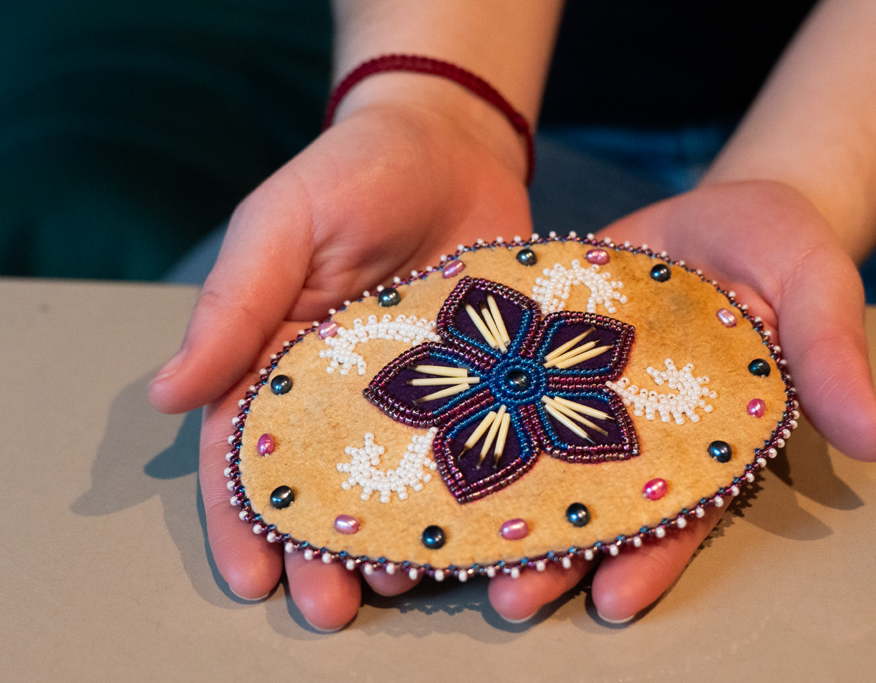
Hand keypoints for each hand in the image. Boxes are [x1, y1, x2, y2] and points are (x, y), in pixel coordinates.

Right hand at [149, 79, 532, 629]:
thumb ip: (234, 307)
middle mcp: (346, 387)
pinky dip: (471, 493)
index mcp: (280, 356)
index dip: (242, 516)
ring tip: (399, 581)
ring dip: (394, 539)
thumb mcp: (282, 226)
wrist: (454, 141)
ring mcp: (418, 390)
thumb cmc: (354, 170)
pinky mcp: (482, 381)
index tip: (251, 576)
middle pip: (324, 484)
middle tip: (330, 607)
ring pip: (399, 481)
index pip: (246, 449)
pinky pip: (476, 448)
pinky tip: (475, 532)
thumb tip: (169, 394)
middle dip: (319, 550)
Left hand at [486, 179, 875, 622]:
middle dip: (556, 556)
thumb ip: (836, 357)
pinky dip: (462, 424)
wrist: (717, 208)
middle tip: (511, 597)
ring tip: (447, 554)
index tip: (615, 598)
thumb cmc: (779, 249)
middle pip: (596, 506)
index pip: (683, 511)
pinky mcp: (538, 352)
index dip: (653, 556)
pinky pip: (497, 391)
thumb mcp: (818, 287)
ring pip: (535, 464)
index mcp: (710, 438)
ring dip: (495, 511)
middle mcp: (639, 431)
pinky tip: (416, 453)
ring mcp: (582, 395)